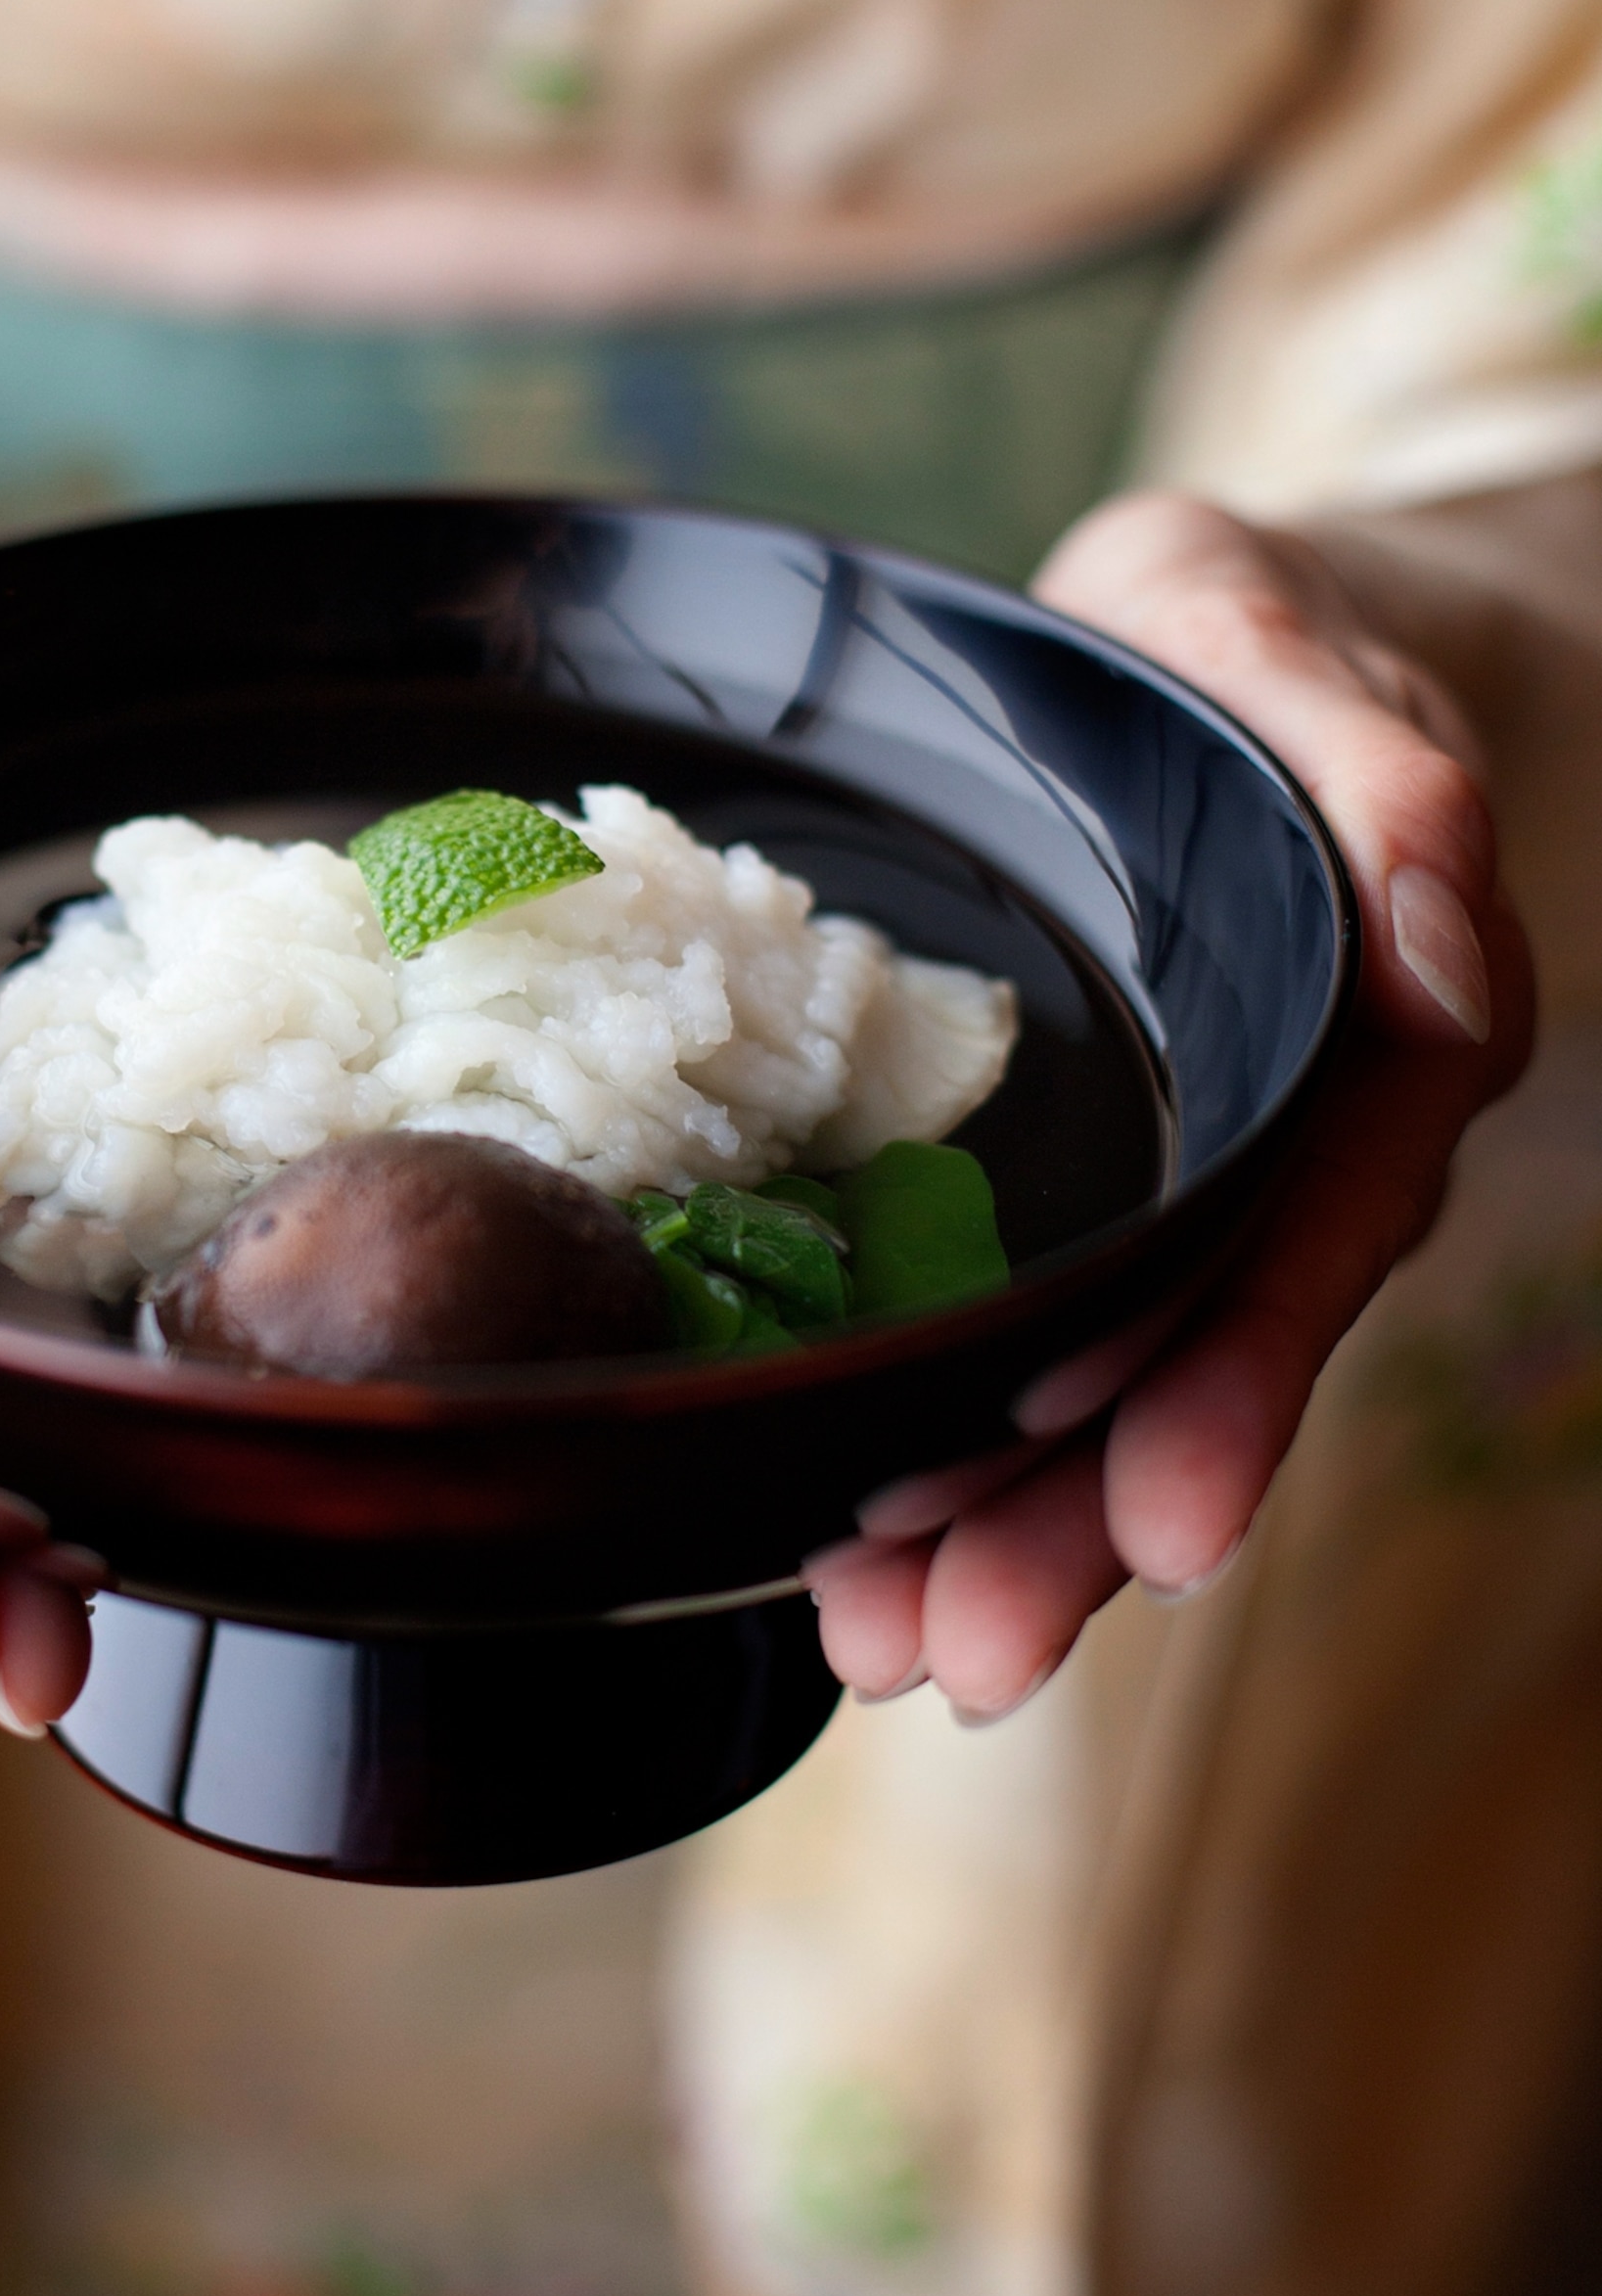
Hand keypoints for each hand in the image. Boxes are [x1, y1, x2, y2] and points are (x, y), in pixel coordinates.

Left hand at [804, 491, 1534, 1720]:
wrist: (1178, 662)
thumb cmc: (1239, 645)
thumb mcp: (1287, 640)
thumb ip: (1392, 787)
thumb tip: (1448, 958)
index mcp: (1360, 1032)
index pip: (1309, 1236)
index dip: (1239, 1383)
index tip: (1162, 1524)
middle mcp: (1276, 1142)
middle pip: (1195, 1362)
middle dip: (1080, 1521)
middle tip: (964, 1654)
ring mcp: (1173, 1178)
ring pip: (1101, 1387)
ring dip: (1001, 1528)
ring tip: (884, 1646)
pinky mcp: (1069, 1187)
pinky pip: (1023, 1335)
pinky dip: (946, 1443)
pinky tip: (847, 1545)